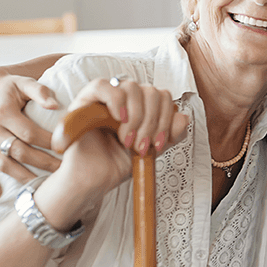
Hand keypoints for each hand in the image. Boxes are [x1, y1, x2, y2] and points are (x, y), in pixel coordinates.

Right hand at [0, 67, 60, 198]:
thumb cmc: (10, 87)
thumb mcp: (24, 82)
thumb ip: (40, 91)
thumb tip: (55, 105)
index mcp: (2, 113)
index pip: (29, 133)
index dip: (49, 143)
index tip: (68, 150)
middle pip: (20, 152)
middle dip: (43, 163)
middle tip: (64, 172)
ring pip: (4, 164)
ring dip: (24, 177)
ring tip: (44, 188)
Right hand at [41, 78, 188, 219]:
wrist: (92, 181)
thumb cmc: (117, 164)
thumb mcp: (152, 148)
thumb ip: (170, 134)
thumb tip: (183, 117)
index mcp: (140, 107)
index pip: (163, 96)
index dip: (166, 119)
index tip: (159, 144)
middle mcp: (124, 99)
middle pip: (151, 91)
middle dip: (152, 122)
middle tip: (141, 146)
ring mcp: (104, 98)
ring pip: (132, 86)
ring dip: (136, 116)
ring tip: (127, 139)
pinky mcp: (84, 101)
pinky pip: (102, 85)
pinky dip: (116, 101)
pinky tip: (119, 120)